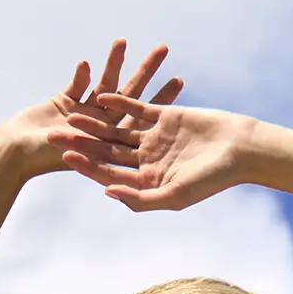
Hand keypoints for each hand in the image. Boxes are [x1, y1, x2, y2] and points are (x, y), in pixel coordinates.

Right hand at [0, 39, 184, 173]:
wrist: (13, 152)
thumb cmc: (43, 159)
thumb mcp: (81, 155)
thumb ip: (104, 146)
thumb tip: (128, 135)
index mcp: (110, 143)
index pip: (143, 119)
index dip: (161, 100)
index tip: (179, 82)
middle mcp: (101, 128)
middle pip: (129, 97)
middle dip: (146, 73)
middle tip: (164, 49)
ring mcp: (83, 114)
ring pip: (104, 85)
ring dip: (114, 63)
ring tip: (124, 40)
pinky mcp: (63, 102)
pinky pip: (78, 83)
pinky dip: (83, 74)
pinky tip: (87, 62)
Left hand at [48, 90, 255, 210]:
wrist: (239, 150)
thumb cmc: (211, 179)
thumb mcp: (175, 195)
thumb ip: (141, 198)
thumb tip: (107, 193)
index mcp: (146, 182)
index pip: (109, 174)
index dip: (86, 165)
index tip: (64, 155)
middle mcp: (146, 162)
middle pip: (106, 151)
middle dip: (80, 142)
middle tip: (52, 133)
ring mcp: (154, 139)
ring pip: (117, 129)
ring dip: (94, 122)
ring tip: (70, 113)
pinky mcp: (164, 117)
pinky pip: (137, 108)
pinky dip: (119, 102)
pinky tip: (99, 95)